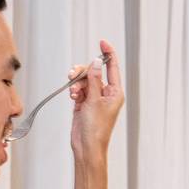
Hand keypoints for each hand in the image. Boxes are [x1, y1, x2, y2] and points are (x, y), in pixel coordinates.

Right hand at [68, 39, 123, 160]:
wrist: (87, 146)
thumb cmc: (95, 128)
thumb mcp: (95, 100)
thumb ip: (94, 79)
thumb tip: (96, 62)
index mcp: (115, 92)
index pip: (112, 68)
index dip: (108, 54)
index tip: (102, 42)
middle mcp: (106, 94)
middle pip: (94, 72)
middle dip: (83, 71)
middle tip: (73, 74)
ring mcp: (95, 99)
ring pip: (84, 81)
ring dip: (77, 83)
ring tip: (73, 92)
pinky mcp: (84, 104)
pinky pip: (79, 90)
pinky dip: (75, 91)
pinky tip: (73, 97)